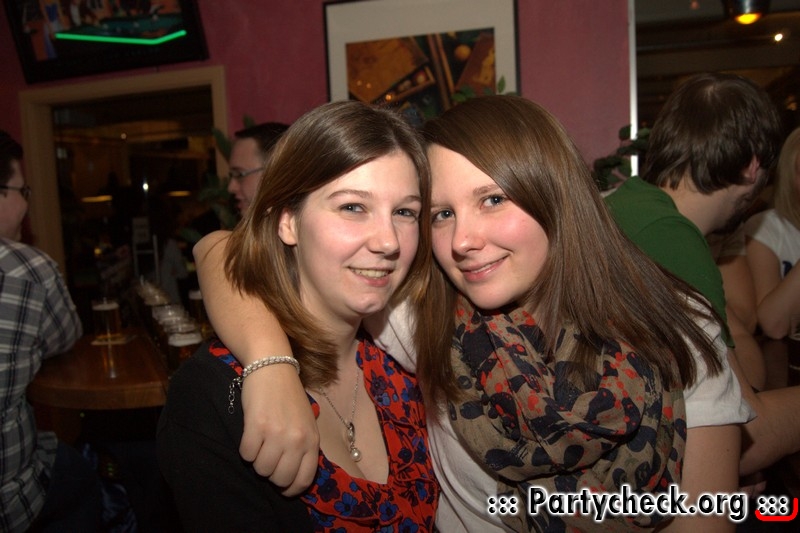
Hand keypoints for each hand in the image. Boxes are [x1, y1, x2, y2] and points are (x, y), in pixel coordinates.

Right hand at [239, 364, 319, 495]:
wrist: (273, 367)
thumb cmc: (289, 397)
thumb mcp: (306, 423)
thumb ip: (304, 447)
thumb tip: (293, 477)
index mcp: (312, 440)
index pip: (304, 480)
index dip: (290, 489)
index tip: (281, 486)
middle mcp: (297, 440)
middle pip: (280, 479)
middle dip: (271, 473)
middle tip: (267, 458)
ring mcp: (277, 434)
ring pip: (261, 469)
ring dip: (256, 460)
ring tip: (260, 442)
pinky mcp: (256, 426)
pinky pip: (246, 454)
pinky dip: (245, 449)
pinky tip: (250, 434)